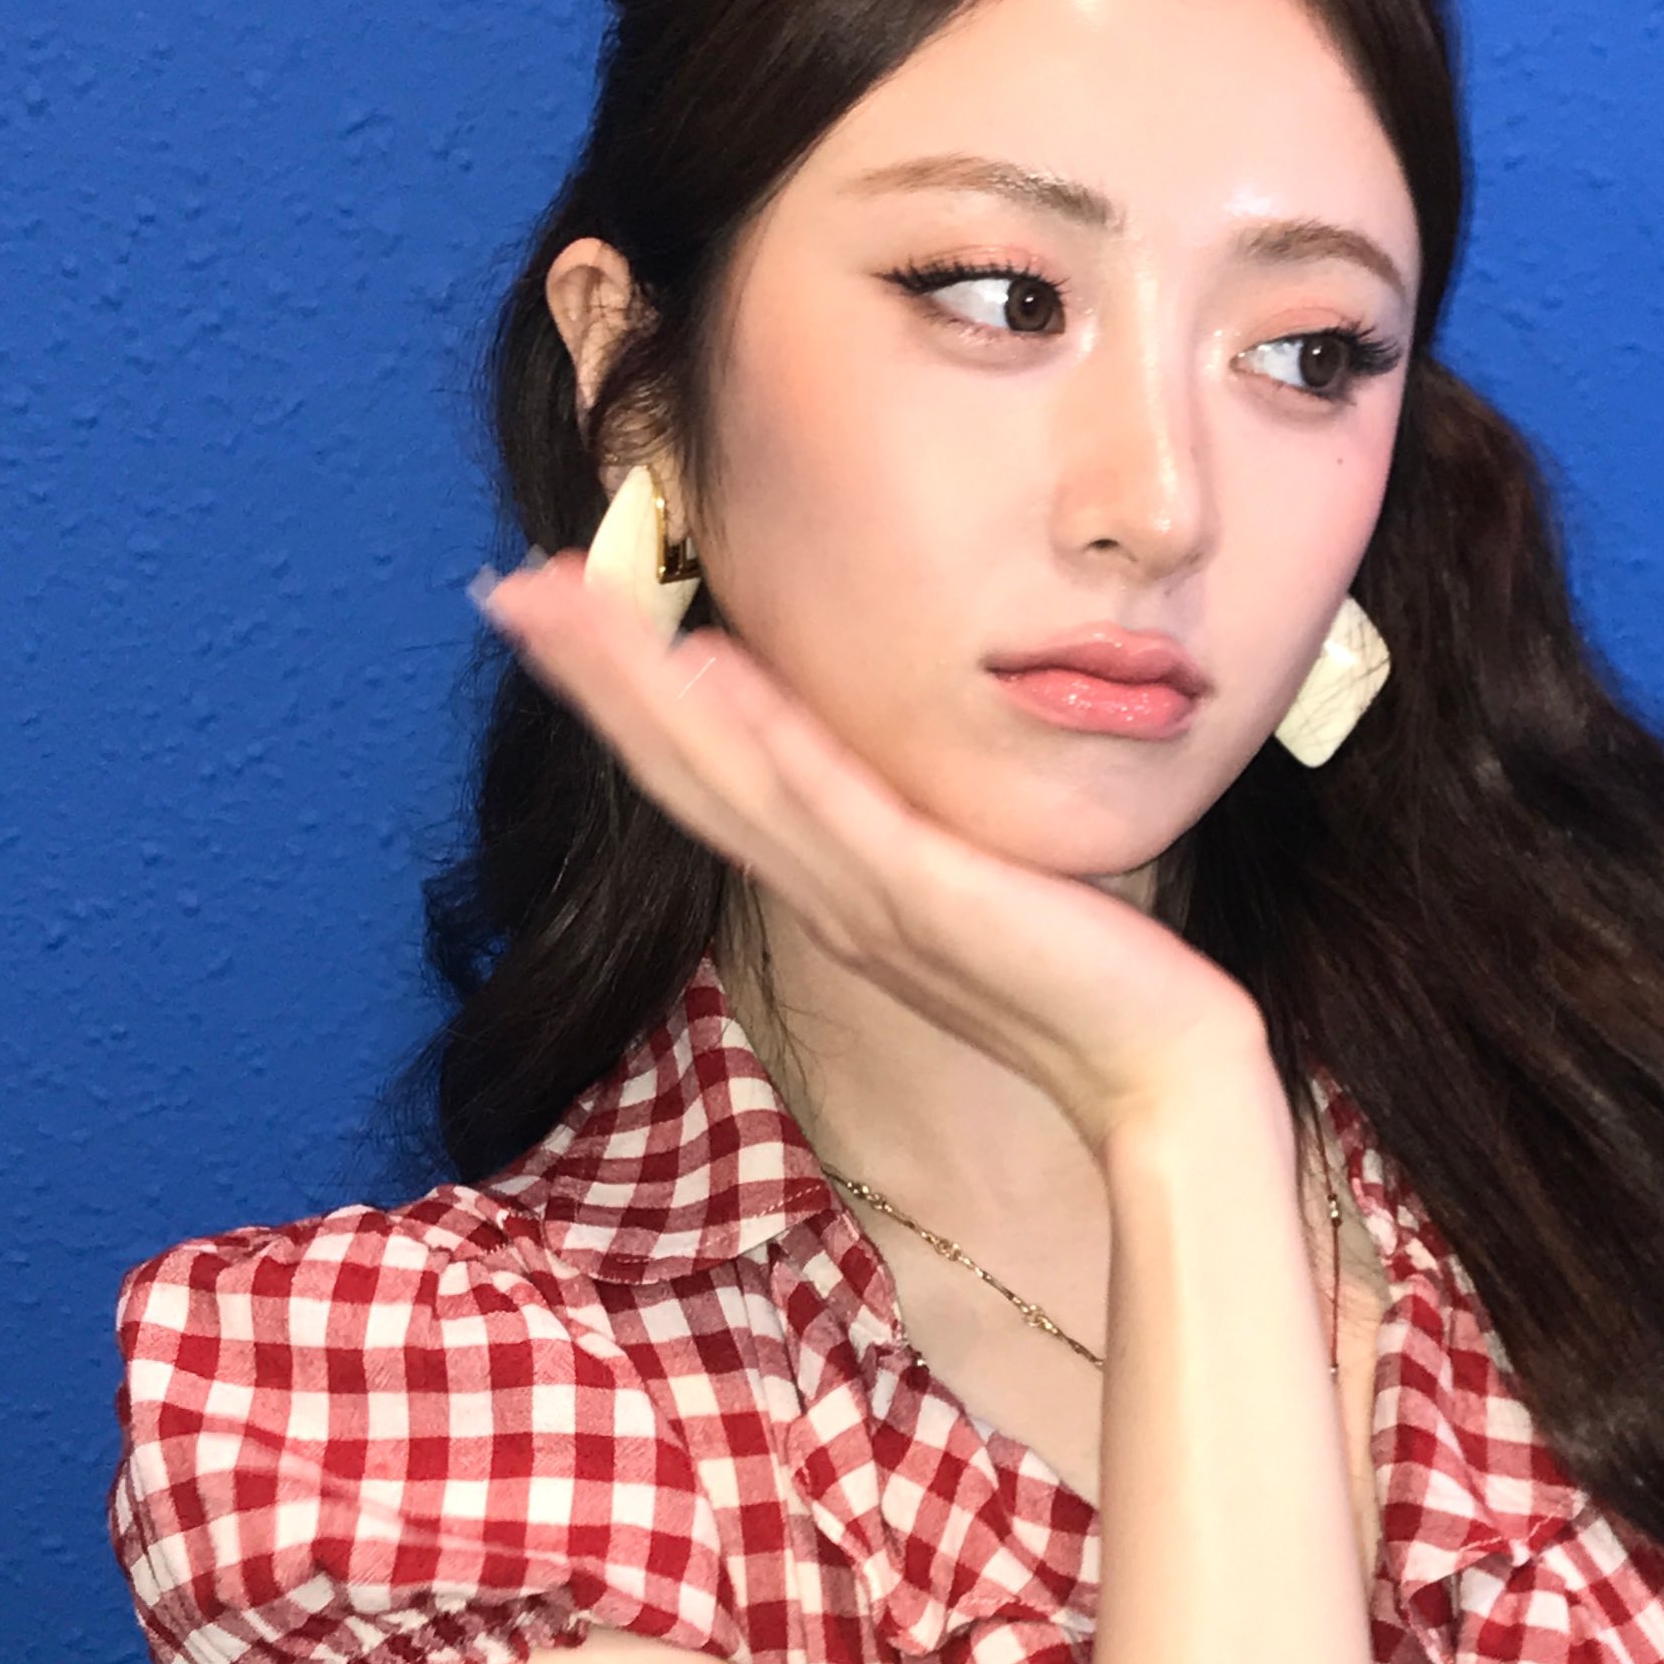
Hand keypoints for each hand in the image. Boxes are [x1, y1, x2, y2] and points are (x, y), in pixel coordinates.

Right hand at [476, 557, 1261, 1150]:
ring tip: (567, 605)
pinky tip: (712, 665)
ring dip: (639, 686)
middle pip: (683, 770)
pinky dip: (766, 735)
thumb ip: (913, 845)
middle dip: (595, 676)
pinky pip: (830, 802)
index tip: (563, 621)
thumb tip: (886, 791)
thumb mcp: (973, 895)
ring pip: (726, 774)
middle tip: (511, 590)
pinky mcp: (925, 892)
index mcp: (831, 889)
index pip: (706, 781)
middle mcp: (826, 891)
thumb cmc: (1083, 984)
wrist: (1153, 1073)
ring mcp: (865, 894)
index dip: (626, 703)